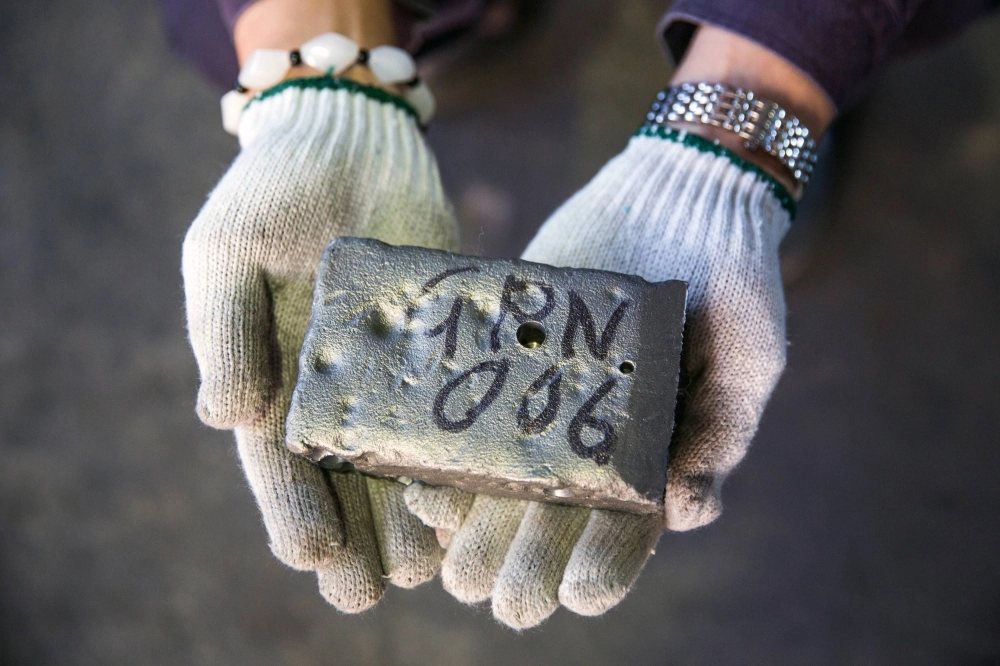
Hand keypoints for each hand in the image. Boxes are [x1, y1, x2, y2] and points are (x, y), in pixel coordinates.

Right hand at [182, 79, 458, 610]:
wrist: (347, 138)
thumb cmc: (269, 196)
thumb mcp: (225, 256)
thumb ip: (222, 334)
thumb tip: (222, 420)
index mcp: (271, 378)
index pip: (278, 462)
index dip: (293, 511)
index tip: (313, 559)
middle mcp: (333, 387)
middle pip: (341, 478)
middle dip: (354, 537)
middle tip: (370, 594)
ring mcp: (390, 369)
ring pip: (399, 456)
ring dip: (406, 513)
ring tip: (423, 566)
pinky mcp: (441, 342)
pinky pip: (449, 405)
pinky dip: (457, 450)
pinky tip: (470, 490)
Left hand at [405, 125, 791, 627]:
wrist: (686, 191)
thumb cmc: (735, 280)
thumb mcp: (748, 359)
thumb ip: (722, 434)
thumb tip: (689, 515)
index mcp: (652, 448)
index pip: (625, 523)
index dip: (604, 563)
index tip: (579, 596)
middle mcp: (593, 429)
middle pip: (557, 509)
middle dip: (528, 558)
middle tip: (498, 601)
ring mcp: (549, 390)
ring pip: (509, 471)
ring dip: (480, 523)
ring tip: (451, 571)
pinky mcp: (512, 345)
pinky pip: (477, 401)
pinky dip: (450, 444)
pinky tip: (425, 482)